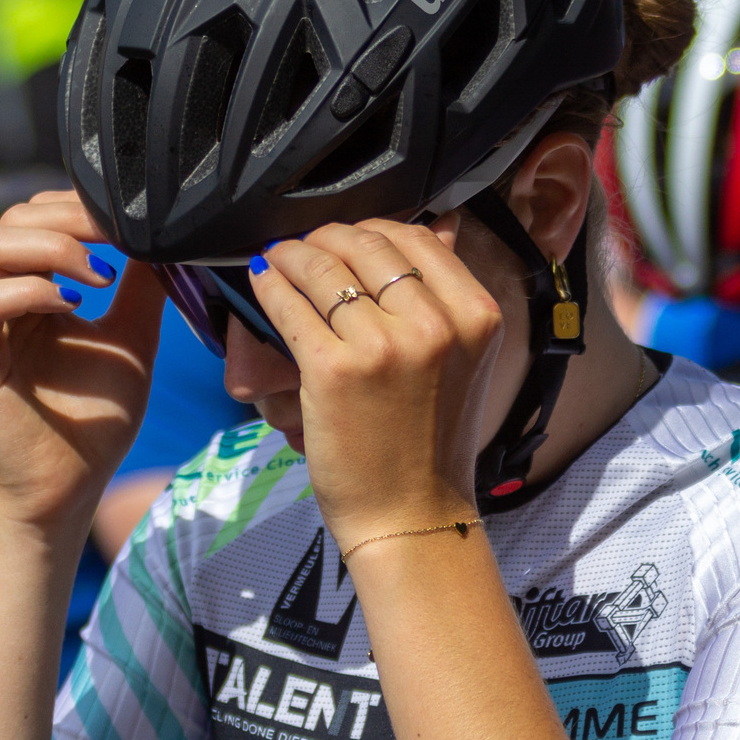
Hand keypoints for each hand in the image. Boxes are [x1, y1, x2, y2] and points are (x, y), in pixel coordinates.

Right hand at [0, 190, 164, 539]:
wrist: (67, 489)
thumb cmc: (93, 421)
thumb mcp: (130, 340)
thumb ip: (140, 288)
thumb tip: (161, 236)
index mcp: (25, 287)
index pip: (37, 216)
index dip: (81, 207)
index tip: (131, 222)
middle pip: (13, 219)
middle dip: (72, 218)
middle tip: (120, 240)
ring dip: (52, 246)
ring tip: (100, 274)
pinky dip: (30, 290)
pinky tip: (73, 304)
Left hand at [250, 218, 504, 547]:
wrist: (412, 515)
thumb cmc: (433, 442)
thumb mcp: (465, 360)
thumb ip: (450, 297)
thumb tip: (442, 225)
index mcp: (476, 317)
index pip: (417, 239)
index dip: (372, 229)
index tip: (346, 238)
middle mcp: (437, 326)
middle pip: (369, 245)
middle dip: (328, 236)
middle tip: (305, 244)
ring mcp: (384, 347)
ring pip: (326, 269)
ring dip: (294, 255)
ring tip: (279, 258)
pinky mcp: (334, 371)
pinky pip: (291, 306)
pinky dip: (271, 285)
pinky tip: (263, 280)